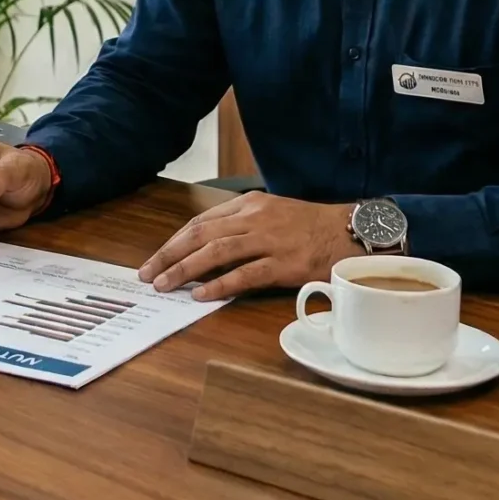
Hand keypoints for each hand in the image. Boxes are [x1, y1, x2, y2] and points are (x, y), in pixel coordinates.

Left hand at [137, 193, 360, 300]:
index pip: (201, 221)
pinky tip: (201, 295)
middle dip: (169, 254)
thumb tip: (206, 246)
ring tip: (165, 285)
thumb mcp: (273, 213)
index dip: (175, 241)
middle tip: (147, 273)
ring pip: (217, 252)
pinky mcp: (285, 264)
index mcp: (250, 204)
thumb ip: (242, 224)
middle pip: (201, 234)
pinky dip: (220, 284)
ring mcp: (270, 240)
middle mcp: (255, 218)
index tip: (156, 257)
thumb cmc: (311, 226)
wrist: (351, 232)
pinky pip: (245, 274)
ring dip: (185, 269)